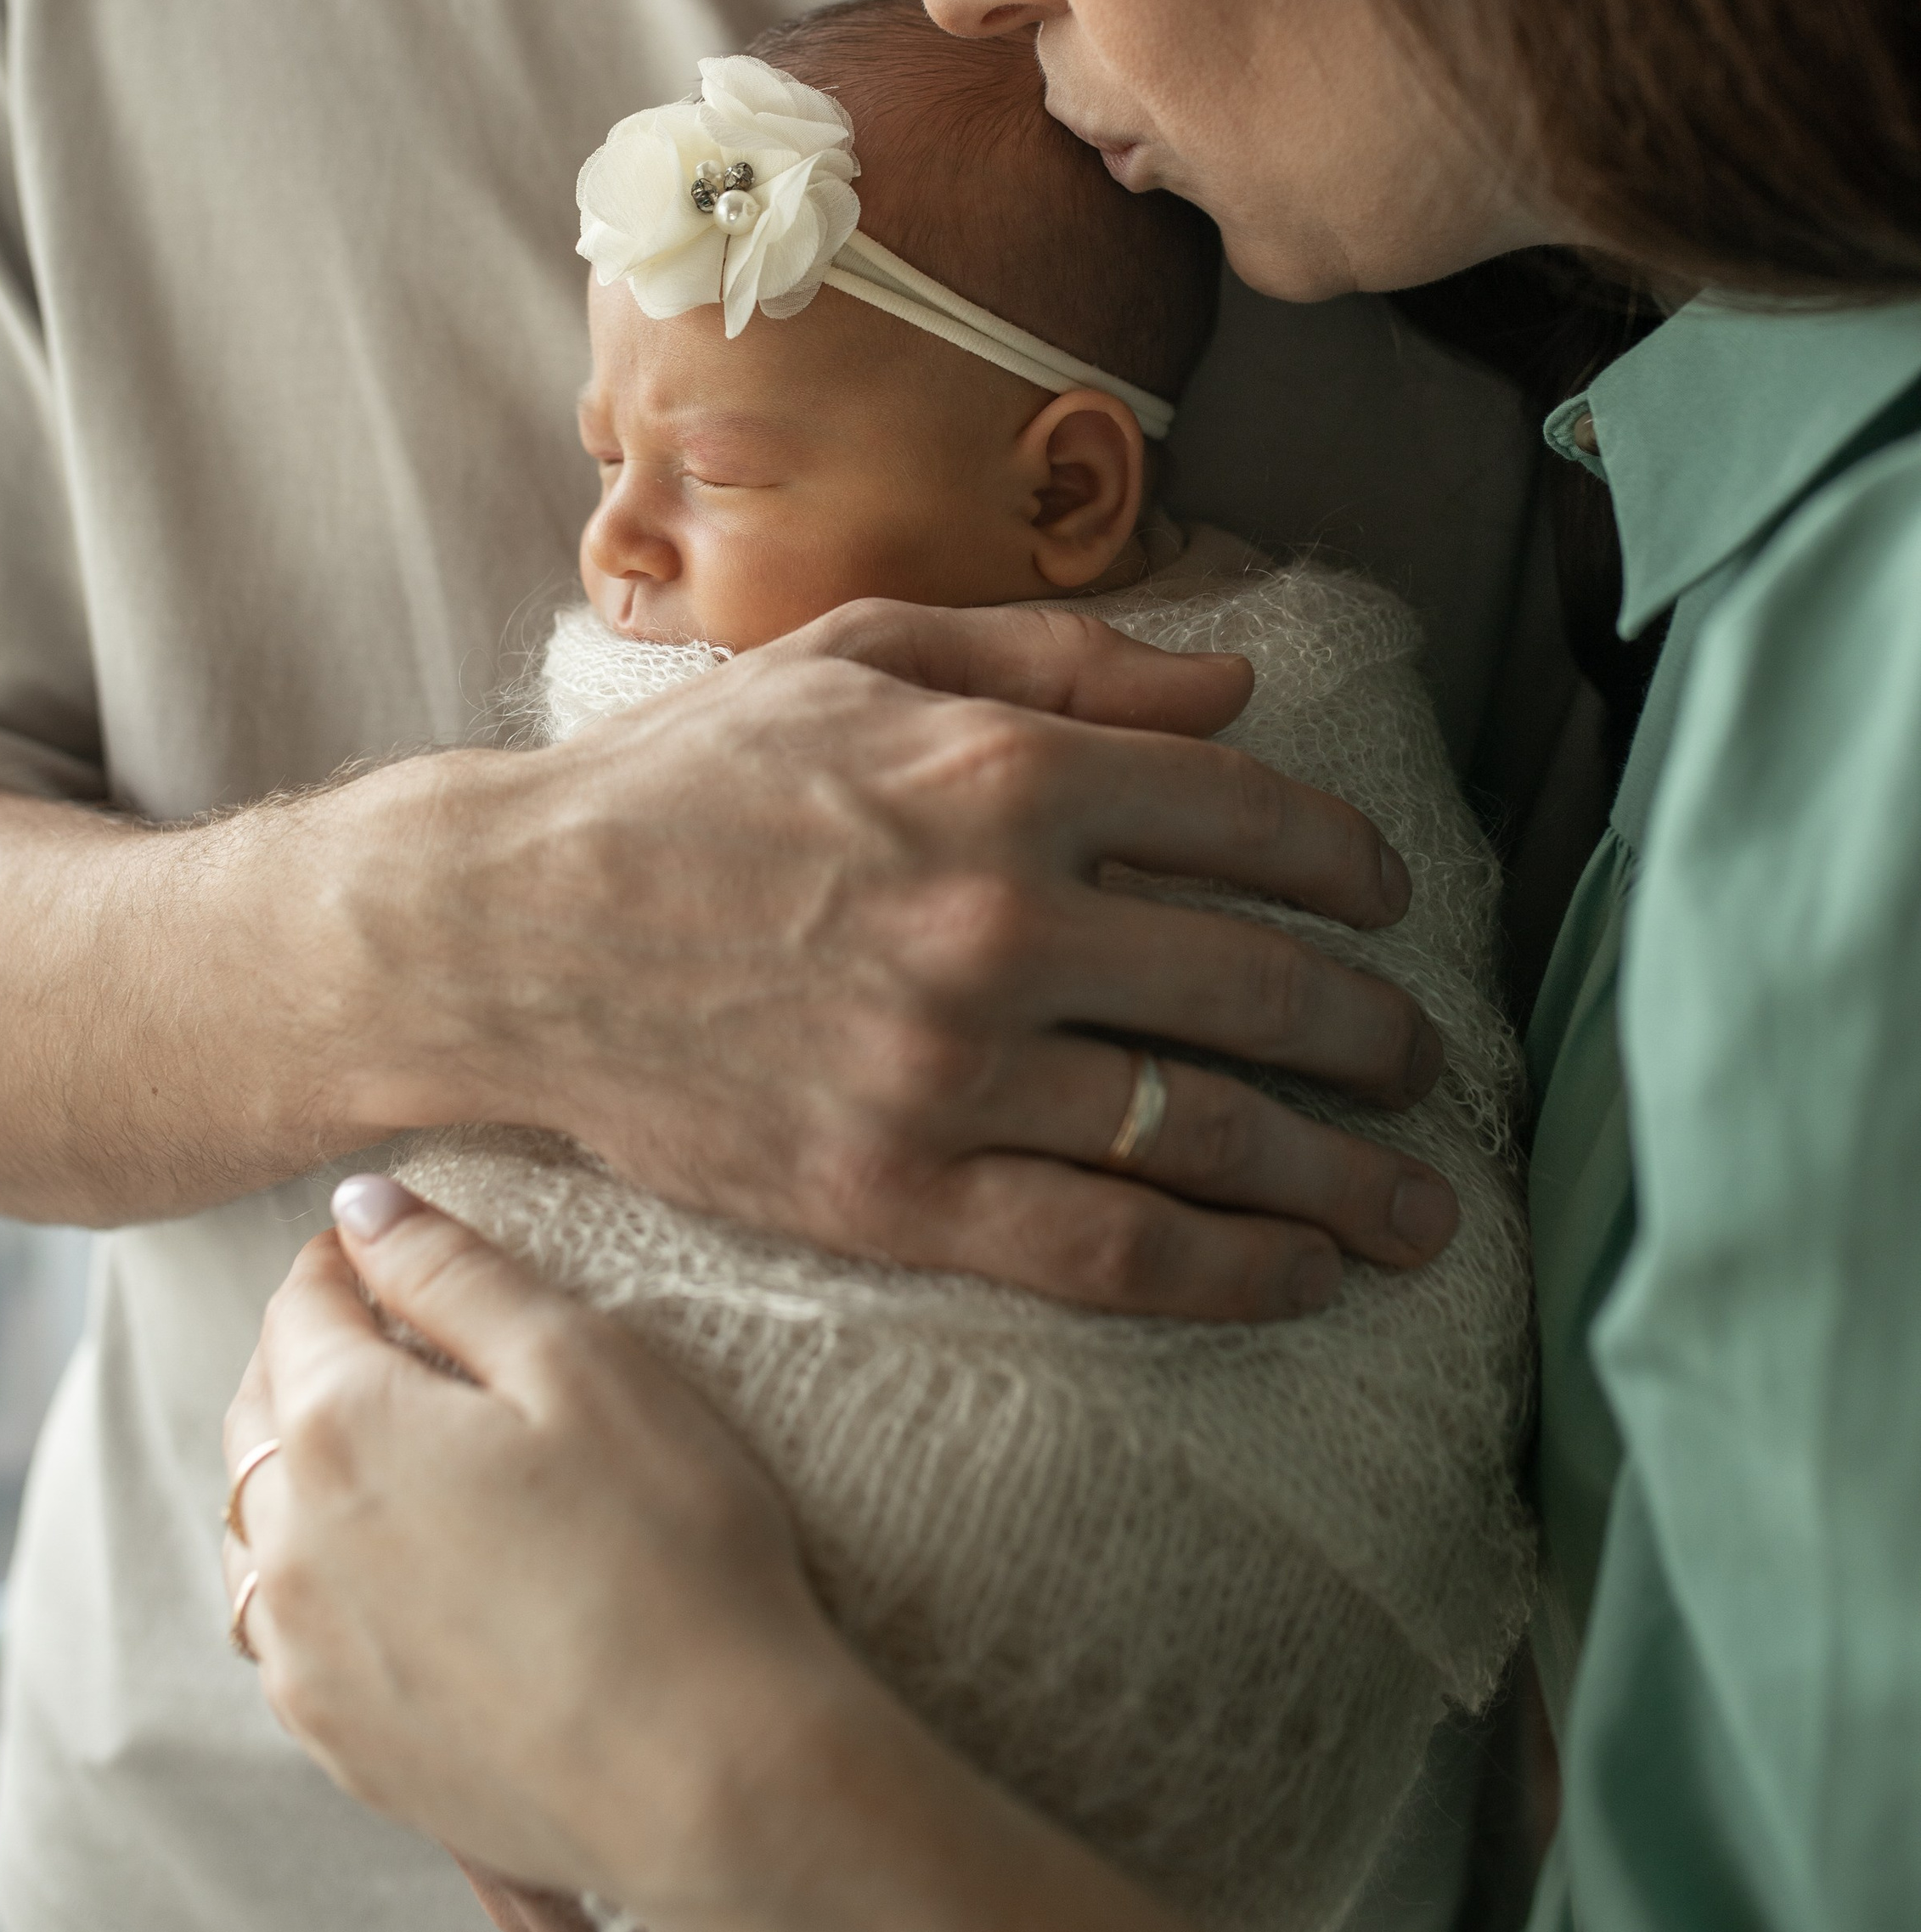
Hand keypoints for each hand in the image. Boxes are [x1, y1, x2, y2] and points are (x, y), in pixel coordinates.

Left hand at [222, 1192, 876, 1931]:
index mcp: (338, 1428)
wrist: (707, 1774)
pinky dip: (313, 1583)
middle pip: (258, 1414)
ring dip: (298, 1475)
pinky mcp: (337, 1745)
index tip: (387, 1247)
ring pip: (258, 1531)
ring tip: (384, 1454)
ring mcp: (302, 1657)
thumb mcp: (579, 1363)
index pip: (300, 1308)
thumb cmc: (667, 1545)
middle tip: (386, 1333)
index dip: (344, 1261)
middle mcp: (288, 1543)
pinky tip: (391, 1577)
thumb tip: (359, 1206)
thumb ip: (452, 1271)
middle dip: (308, 1356)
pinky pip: (285, 1636)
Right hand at [349, 596, 1454, 1319]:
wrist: (507, 931)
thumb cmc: (685, 782)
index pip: (1248, 819)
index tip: (1385, 899)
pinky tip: (1299, 1275)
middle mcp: (998, 919)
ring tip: (1416, 1206)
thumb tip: (1236, 680)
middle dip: (1376, 1037)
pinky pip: (1108, 1249)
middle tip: (1423, 1062)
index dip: (1349, 866)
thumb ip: (1056, 661)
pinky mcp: (895, 1194)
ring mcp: (950, 1070)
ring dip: (1343, 1180)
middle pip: (1262, 990)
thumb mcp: (860, 656)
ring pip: (1211, 1136)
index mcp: (1000, 770)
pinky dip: (1229, 1270)